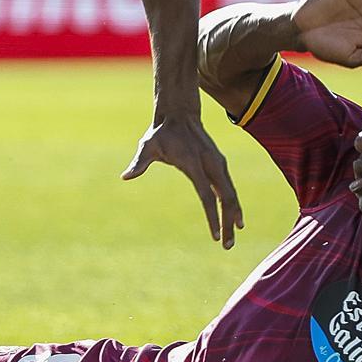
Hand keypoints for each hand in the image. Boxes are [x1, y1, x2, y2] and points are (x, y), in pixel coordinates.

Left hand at [123, 116, 243, 249]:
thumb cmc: (162, 133)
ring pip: (231, 194)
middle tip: (227, 246)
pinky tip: (235, 220)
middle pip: (226, 199)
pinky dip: (233, 205)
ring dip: (234, 216)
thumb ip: (139, 162)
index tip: (214, 236)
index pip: (207, 196)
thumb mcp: (148, 145)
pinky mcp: (220, 165)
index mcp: (194, 164)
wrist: (180, 115)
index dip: (212, 217)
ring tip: (233, 237)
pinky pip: (229, 189)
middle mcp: (211, 164)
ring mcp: (218, 164)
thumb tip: (126, 176)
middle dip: (228, 223)